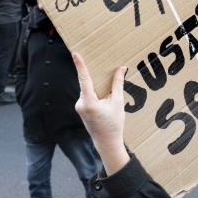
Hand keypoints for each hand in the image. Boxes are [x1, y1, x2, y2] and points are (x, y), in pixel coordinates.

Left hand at [74, 53, 129, 175]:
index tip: (75, 54)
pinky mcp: (81, 109)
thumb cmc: (113, 125)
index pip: (84, 79)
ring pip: (89, 90)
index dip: (80, 65)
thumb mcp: (118, 103)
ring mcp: (79, 106)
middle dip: (97, 77)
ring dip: (98, 87)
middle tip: (105, 69)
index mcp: (88, 102)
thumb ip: (118, 84)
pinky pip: (88, 95)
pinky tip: (106, 99)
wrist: (107, 143)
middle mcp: (80, 103)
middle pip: (88, 83)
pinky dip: (96, 93)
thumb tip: (121, 68)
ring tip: (109, 94)